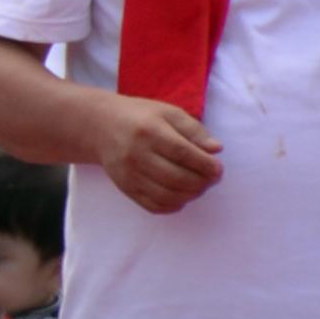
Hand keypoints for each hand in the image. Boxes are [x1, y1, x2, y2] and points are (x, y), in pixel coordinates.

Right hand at [95, 92, 221, 213]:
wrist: (101, 126)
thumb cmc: (141, 117)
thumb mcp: (168, 113)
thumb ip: (194, 129)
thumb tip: (216, 149)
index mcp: (149, 131)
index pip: (182, 153)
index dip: (205, 164)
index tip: (218, 169)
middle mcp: (136, 154)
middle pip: (176, 177)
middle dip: (201, 182)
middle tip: (211, 179)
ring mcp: (128, 173)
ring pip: (166, 195)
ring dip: (190, 195)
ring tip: (198, 187)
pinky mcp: (124, 187)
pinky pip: (152, 205)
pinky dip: (172, 206)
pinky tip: (180, 196)